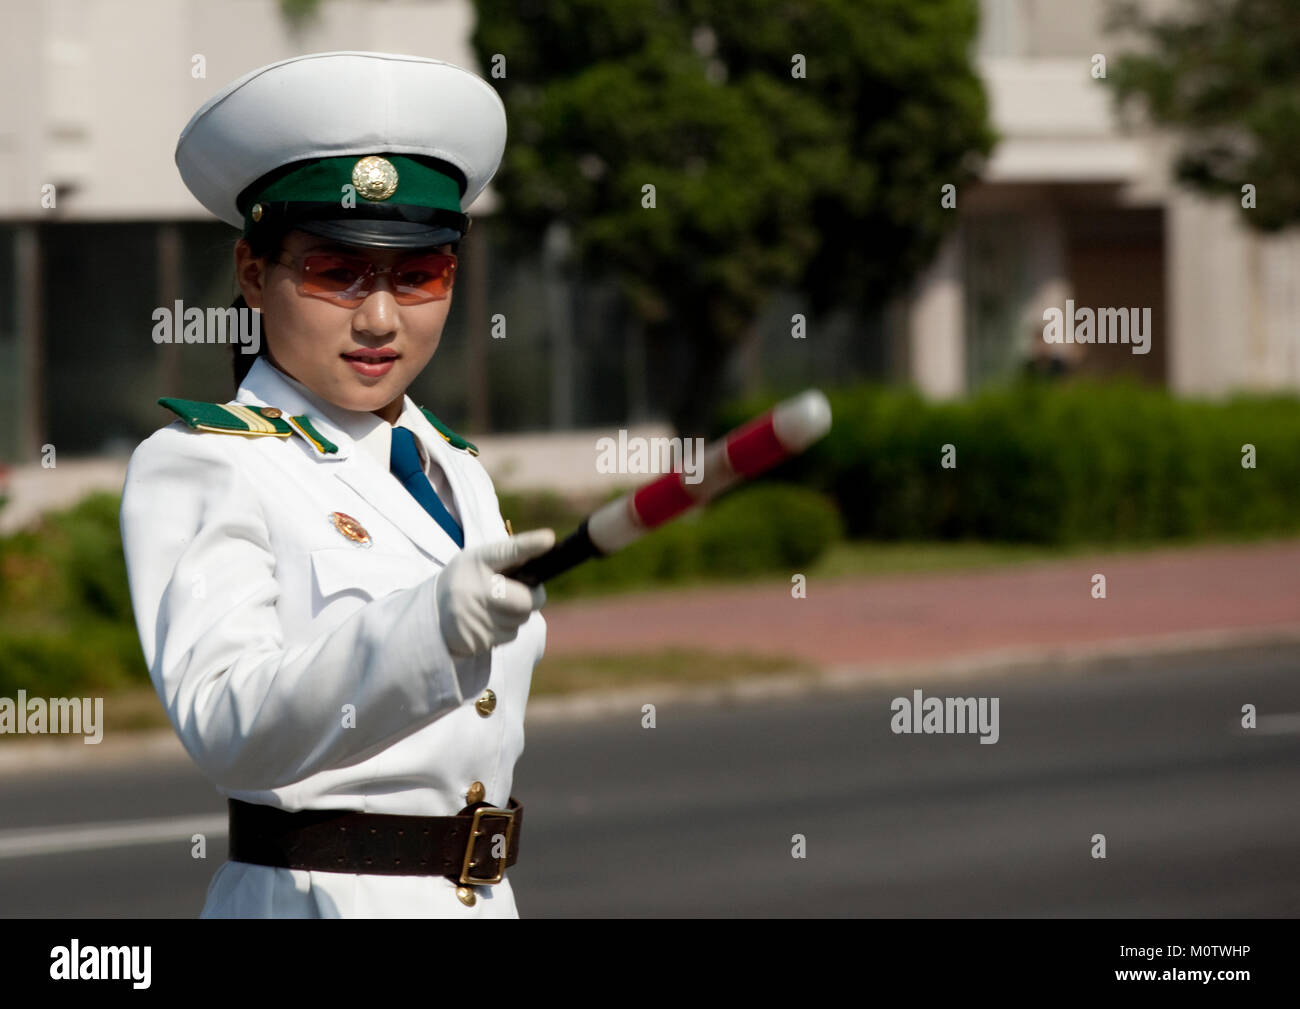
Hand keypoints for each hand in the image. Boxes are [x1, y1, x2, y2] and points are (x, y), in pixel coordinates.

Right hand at [435, 528, 555, 657]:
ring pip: (521, 619)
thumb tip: (547, 551)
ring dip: (517, 615)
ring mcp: (475, 617)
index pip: (506, 551)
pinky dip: (506, 630)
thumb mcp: (477, 562)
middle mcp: (474, 589)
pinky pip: (510, 636)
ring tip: (496, 607)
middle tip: (527, 593)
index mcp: (477, 562)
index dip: (529, 545)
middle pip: (526, 600)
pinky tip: (488, 621)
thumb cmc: (464, 582)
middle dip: (534, 598)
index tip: (548, 539)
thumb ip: (508, 558)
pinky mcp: (477, 640)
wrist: (429, 616)